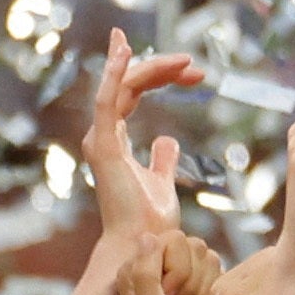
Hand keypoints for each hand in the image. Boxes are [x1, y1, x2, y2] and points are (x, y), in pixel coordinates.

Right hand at [84, 27, 204, 250]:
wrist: (144, 244)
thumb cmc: (151, 220)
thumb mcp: (163, 182)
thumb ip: (163, 159)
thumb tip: (168, 140)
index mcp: (115, 139)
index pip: (130, 93)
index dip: (156, 75)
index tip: (187, 68)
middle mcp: (103, 134)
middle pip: (129, 85)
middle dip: (161, 69)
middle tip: (194, 64)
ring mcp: (100, 139)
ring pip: (121, 86)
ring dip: (151, 67)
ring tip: (184, 60)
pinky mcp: (103, 146)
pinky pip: (106, 100)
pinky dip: (114, 72)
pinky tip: (126, 49)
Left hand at [123, 233, 215, 294]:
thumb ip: (146, 273)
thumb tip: (147, 236)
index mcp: (134, 267)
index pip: (171, 239)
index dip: (177, 270)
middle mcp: (153, 265)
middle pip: (191, 244)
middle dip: (191, 280)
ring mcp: (174, 274)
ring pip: (206, 256)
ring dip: (202, 288)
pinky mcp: (195, 283)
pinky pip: (216, 268)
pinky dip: (211, 292)